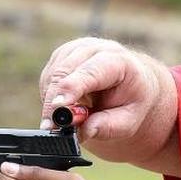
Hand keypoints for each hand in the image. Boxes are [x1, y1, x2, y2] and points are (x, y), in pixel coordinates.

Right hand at [38, 37, 179, 169]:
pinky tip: (67, 104)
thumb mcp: (130, 120)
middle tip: (51, 128)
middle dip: (54, 103)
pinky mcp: (62, 54)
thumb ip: (109, 127)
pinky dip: (52, 96)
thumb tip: (85, 130)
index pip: (91, 72)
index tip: (59, 106)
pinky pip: (47, 78)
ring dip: (53, 101)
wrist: (133, 84)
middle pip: (64, 73)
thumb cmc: (131, 102)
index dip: (72, 88)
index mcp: (118, 61)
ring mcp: (76, 49)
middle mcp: (95, 49)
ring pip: (51, 76)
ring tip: (71, 117)